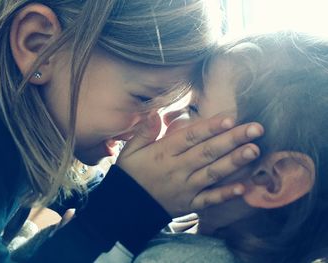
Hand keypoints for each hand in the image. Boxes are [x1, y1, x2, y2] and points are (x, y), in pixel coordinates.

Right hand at [116, 112, 263, 216]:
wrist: (126, 208)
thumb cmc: (130, 175)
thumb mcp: (130, 151)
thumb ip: (143, 132)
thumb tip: (154, 113)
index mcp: (164, 153)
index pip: (190, 137)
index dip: (210, 127)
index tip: (230, 118)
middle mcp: (178, 169)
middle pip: (208, 152)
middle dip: (232, 139)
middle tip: (256, 128)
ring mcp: (186, 188)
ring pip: (212, 173)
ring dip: (234, 162)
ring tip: (254, 150)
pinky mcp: (189, 204)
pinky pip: (209, 200)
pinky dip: (225, 195)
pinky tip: (244, 187)